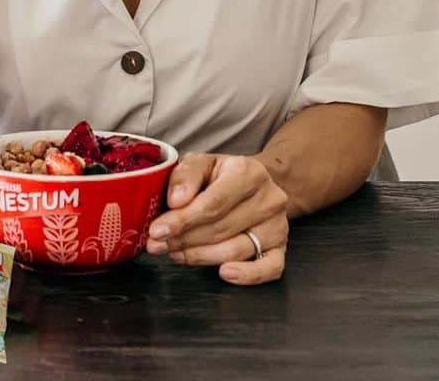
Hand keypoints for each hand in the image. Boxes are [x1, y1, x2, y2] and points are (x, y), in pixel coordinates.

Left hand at [145, 153, 288, 284]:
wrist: (254, 183)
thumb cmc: (221, 175)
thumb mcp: (201, 163)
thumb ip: (185, 175)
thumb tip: (176, 201)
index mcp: (248, 172)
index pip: (213, 203)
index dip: (183, 220)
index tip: (157, 230)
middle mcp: (269, 198)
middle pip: (221, 228)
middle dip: (184, 239)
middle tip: (157, 244)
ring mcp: (278, 225)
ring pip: (237, 250)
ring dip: (200, 256)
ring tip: (175, 253)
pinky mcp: (282, 248)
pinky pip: (270, 268)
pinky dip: (247, 275)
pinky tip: (224, 273)